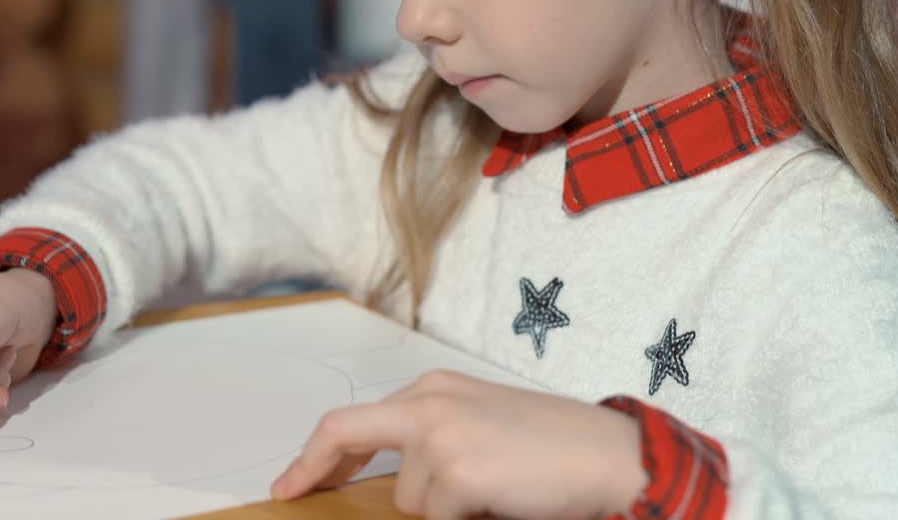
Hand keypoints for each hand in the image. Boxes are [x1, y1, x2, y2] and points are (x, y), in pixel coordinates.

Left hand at [271, 371, 646, 519]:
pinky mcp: (455, 471)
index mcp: (434, 389)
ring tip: (494, 491)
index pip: (354, 419)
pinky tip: (503, 499)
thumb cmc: (552, 446)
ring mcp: (438, 434)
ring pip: (409, 500)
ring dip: (443, 510)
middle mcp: (428, 402)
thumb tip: (393, 487)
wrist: (607, 454)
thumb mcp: (481, 426)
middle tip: (290, 492)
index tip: (291, 479)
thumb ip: (433, 442)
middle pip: (347, 435)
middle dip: (316, 468)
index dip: (316, 452)